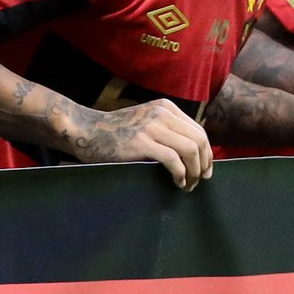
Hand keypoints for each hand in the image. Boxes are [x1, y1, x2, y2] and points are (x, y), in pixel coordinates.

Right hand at [80, 97, 214, 188]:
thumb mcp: (146, 120)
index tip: (206, 170)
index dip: (207, 153)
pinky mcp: (142, 143)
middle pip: (198, 140)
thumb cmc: (116, 132)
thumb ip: (167, 129)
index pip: (199, 131)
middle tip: (200, 181)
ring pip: (189, 150)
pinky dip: (180, 174)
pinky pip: (173, 160)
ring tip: (188, 185)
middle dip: (203, 164)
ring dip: (194, 171)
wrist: (87, 131)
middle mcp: (162, 114)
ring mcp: (151, 127)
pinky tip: (177, 182)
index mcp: (166, 108)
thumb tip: (192, 152)